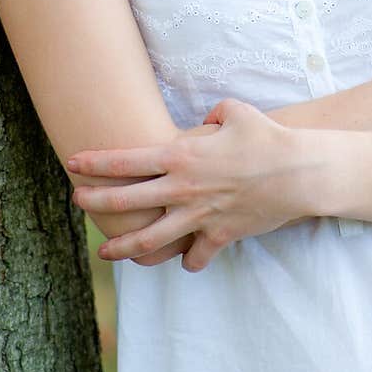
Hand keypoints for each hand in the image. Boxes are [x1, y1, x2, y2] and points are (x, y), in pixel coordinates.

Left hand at [68, 99, 313, 271]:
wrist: (297, 173)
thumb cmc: (267, 137)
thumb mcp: (237, 111)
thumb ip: (214, 112)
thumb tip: (205, 121)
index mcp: (182, 157)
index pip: (127, 161)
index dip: (97, 162)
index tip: (74, 163)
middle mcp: (183, 189)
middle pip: (128, 202)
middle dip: (95, 202)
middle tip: (76, 201)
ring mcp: (199, 217)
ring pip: (150, 241)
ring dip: (123, 247)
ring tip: (105, 251)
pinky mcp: (220, 237)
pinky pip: (195, 256)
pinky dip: (187, 260)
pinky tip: (183, 260)